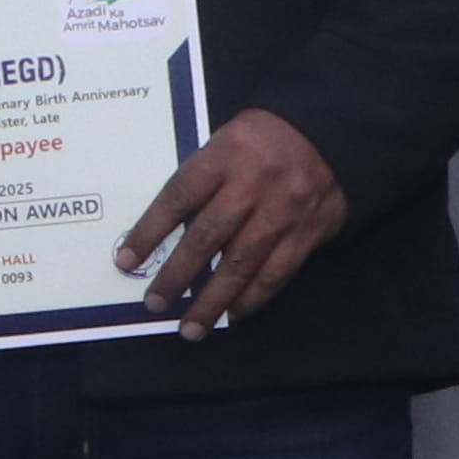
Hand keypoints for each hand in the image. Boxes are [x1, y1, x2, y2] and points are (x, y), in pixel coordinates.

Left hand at [118, 106, 348, 337]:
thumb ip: (201, 178)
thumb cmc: (264, 138)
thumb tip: (167, 227)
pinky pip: (277, 272)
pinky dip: (253, 297)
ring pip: (241, 263)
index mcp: (224, 157)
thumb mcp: (225, 140)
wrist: (332, 130)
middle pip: (206, 237)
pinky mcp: (309, 231)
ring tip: (191, 327)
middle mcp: (252, 185)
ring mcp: (283, 211)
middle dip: (177, 276)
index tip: (125, 261)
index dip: (149, 232)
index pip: (177, 198)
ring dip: (213, 300)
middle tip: (154, 304)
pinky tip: (234, 314)